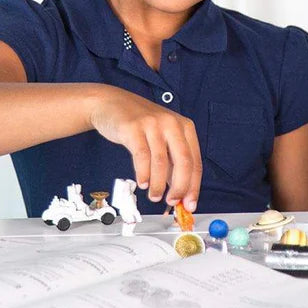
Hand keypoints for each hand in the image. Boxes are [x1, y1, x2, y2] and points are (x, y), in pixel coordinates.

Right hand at [89, 85, 201, 211]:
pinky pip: (142, 157)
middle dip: (180, 188)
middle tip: (172, 202)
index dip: (193, 186)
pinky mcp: (134, 127)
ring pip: (161, 162)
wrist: (112, 103)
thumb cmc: (139, 124)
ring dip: (159, 185)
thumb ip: (172, 162)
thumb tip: (179, 192)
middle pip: (183, 162)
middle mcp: (171, 123)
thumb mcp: (162, 138)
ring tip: (154, 195)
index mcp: (184, 126)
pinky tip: (142, 183)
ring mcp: (153, 124)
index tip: (189, 204)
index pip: (195, 162)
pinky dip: (143, 174)